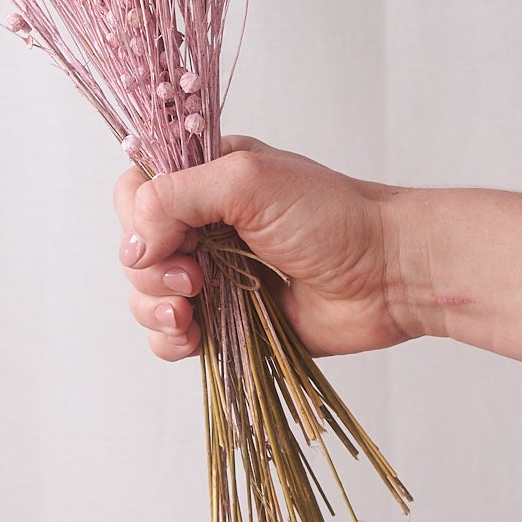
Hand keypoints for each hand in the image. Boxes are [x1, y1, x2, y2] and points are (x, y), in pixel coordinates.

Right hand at [112, 136, 414, 362]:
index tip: (167, 240)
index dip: (136, 221)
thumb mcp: (247, 181)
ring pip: (147, 297)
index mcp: (205, 179)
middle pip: (134, 250)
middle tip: (196, 278)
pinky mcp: (228, 321)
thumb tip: (133, 247)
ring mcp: (214, 275)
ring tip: (192, 314)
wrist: (388, 274)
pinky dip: (171, 341)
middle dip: (151, 272)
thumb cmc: (331, 217)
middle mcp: (203, 226)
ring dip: (156, 309)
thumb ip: (177, 198)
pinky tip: (196, 338)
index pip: (134, 192)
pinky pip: (172, 337)